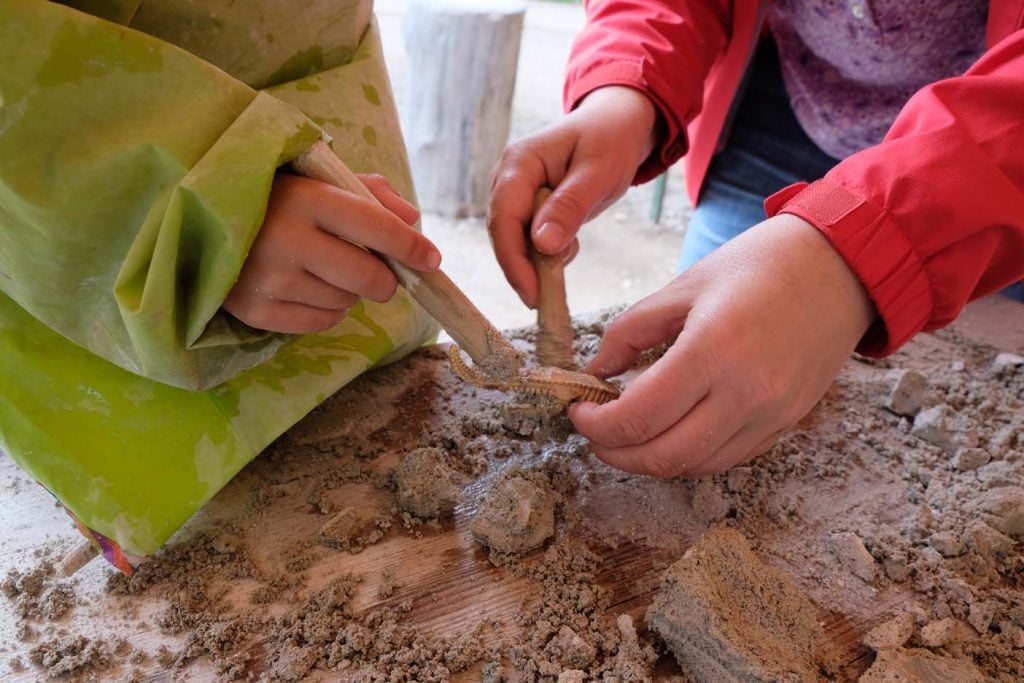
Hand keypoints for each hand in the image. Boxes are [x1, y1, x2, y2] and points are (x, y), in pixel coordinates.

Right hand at [224, 173, 440, 332]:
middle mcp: (288, 239)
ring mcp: (270, 279)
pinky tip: (309, 288)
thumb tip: (413, 220)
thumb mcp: (321, 180)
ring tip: (325, 270)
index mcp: (308, 198)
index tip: (432, 260)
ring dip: (350, 293)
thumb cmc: (277, 197)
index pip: (376, 227)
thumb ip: (371, 193)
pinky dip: (327, 310)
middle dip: (385, 279)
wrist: (202, 220)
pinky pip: (321, 323)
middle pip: (368, 278)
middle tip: (380, 273)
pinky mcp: (256, 310)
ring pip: (346, 303)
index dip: (410, 247)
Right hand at [488, 86, 658, 307]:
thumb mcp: (598, 173)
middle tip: (546, 301)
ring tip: (564, 267)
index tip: (532, 294)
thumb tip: (541, 246)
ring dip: (536, 263)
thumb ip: (569, 207)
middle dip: (523, 269)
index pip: (504, 220)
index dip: (513, 261)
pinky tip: (569, 247)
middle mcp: (508, 178)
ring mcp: (516, 192)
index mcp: (518, 163)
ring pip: (515, 240)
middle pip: (504, 234)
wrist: (620, 124)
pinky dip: (547, 253)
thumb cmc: (611, 139)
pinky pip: (529, 239)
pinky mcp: (528, 206)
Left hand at [569, 214, 875, 477]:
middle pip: (664, 457)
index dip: (596, 425)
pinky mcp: (787, 424)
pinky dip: (689, 455)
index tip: (578, 411)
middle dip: (617, 454)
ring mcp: (771, 416)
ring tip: (626, 436)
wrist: (842, 267)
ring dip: (651, 461)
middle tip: (594, 434)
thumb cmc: (759, 265)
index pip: (638, 418)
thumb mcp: (683, 285)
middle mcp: (746, 394)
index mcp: (712, 352)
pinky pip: (727, 457)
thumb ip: (630, 330)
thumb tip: (596, 371)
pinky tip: (670, 432)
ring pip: (696, 466)